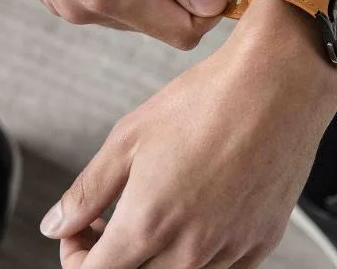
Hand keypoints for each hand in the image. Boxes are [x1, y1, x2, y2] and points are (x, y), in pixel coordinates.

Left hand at [42, 0, 336, 267]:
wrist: (279, 85)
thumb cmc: (210, 100)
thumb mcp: (131, 136)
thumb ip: (88, 189)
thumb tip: (57, 223)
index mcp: (148, 223)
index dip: (75, 257)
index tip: (80, 232)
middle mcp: (190, 248)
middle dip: (110, 260)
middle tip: (109, 226)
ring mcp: (230, 249)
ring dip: (154, 260)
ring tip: (157, 217)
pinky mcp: (262, 242)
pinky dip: (198, 260)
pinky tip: (196, 221)